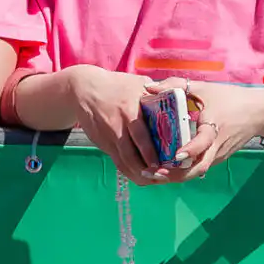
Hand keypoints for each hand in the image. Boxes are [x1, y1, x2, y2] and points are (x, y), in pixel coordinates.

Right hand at [63, 63, 155, 181]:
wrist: (83, 88)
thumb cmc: (115, 84)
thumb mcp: (137, 84)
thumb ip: (157, 94)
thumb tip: (180, 100)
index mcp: (129, 110)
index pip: (141, 137)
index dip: (151, 154)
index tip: (163, 165)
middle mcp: (117, 126)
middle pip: (130, 155)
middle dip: (146, 170)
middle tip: (161, 178)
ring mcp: (107, 136)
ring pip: (122, 161)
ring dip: (136, 174)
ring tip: (151, 180)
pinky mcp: (100, 142)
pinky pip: (115, 159)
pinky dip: (127, 170)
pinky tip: (137, 175)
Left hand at [140, 78, 263, 183]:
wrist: (258, 112)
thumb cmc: (229, 98)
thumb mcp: (203, 88)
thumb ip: (175, 85)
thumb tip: (148, 87)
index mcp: (214, 128)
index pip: (203, 143)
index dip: (190, 150)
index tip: (176, 155)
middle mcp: (216, 147)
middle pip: (197, 168)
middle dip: (174, 174)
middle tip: (151, 172)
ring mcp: (217, 156)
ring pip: (196, 172)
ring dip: (175, 176)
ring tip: (151, 175)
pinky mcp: (217, 158)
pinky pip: (198, 168)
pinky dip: (181, 172)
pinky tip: (163, 170)